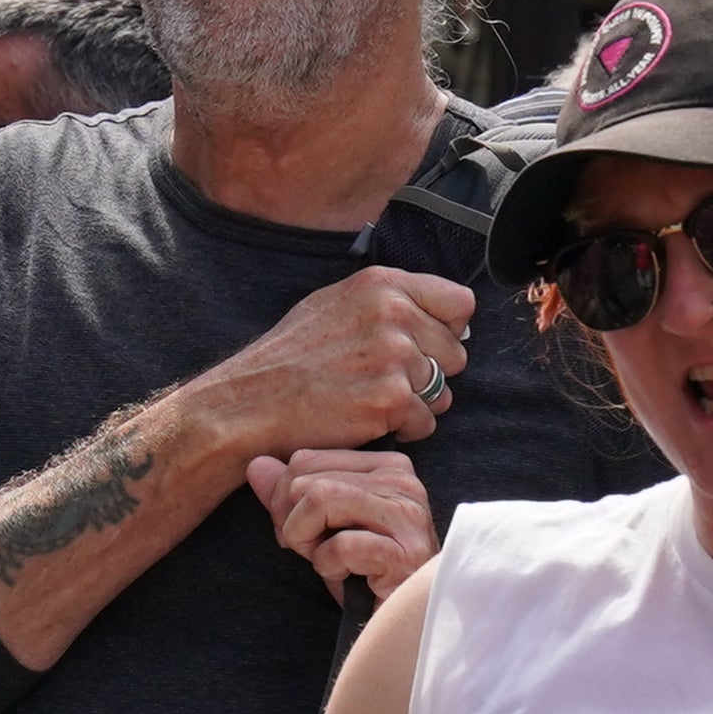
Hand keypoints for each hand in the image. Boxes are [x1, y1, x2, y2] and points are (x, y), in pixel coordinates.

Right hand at [194, 267, 474, 454]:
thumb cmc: (290, 359)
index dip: (447, 331)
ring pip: (443, 391)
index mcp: (382, 284)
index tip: (424, 346)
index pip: (460, 303)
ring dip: (415, 404)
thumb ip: (390, 302)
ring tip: (370, 400)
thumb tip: (449, 316)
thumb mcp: (335, 304)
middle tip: (383, 381)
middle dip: (430, 373)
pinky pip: (426, 422)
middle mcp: (393, 313)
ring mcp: (394, 357)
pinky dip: (403, 429)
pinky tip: (366, 420)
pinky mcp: (391, 399)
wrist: (252, 404)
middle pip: (456, 353)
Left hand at [248, 448, 434, 599]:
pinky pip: (340, 545)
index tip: (299, 533)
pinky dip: (328, 566)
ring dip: (306, 540)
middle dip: (291, 522)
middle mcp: (402, 483)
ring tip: (325, 561)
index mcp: (386, 467)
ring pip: (320, 499)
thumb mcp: (321, 529)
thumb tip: (257, 465)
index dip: (284, 500)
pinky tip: (347, 577)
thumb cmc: (365, 574)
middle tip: (309, 551)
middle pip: (307, 479)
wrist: (404, 621)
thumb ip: (290, 495)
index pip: (306, 460)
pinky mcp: (405, 553)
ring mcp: (407, 517)